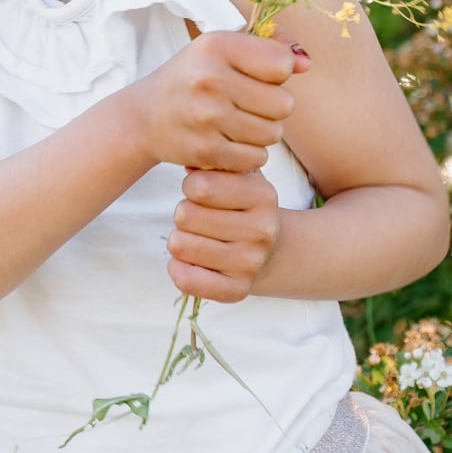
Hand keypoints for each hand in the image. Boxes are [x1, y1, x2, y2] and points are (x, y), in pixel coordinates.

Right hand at [133, 30, 309, 173]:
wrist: (144, 117)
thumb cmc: (193, 77)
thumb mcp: (222, 50)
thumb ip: (269, 48)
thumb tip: (307, 63)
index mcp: (216, 45)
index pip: (282, 64)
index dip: (277, 73)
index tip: (257, 75)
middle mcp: (210, 79)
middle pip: (284, 103)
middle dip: (273, 107)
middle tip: (249, 104)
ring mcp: (207, 117)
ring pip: (273, 134)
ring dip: (262, 132)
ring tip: (238, 123)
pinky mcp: (206, 152)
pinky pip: (257, 158)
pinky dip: (249, 154)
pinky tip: (230, 142)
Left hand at [167, 167, 282, 303]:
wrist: (273, 251)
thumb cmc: (243, 206)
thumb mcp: (239, 176)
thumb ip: (215, 162)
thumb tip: (190, 162)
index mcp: (263, 196)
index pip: (199, 185)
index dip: (191, 186)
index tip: (200, 191)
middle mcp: (262, 230)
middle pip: (185, 214)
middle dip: (184, 213)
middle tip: (197, 218)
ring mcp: (251, 263)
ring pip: (180, 245)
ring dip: (179, 239)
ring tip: (196, 237)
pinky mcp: (237, 291)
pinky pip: (186, 279)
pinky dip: (178, 269)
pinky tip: (189, 262)